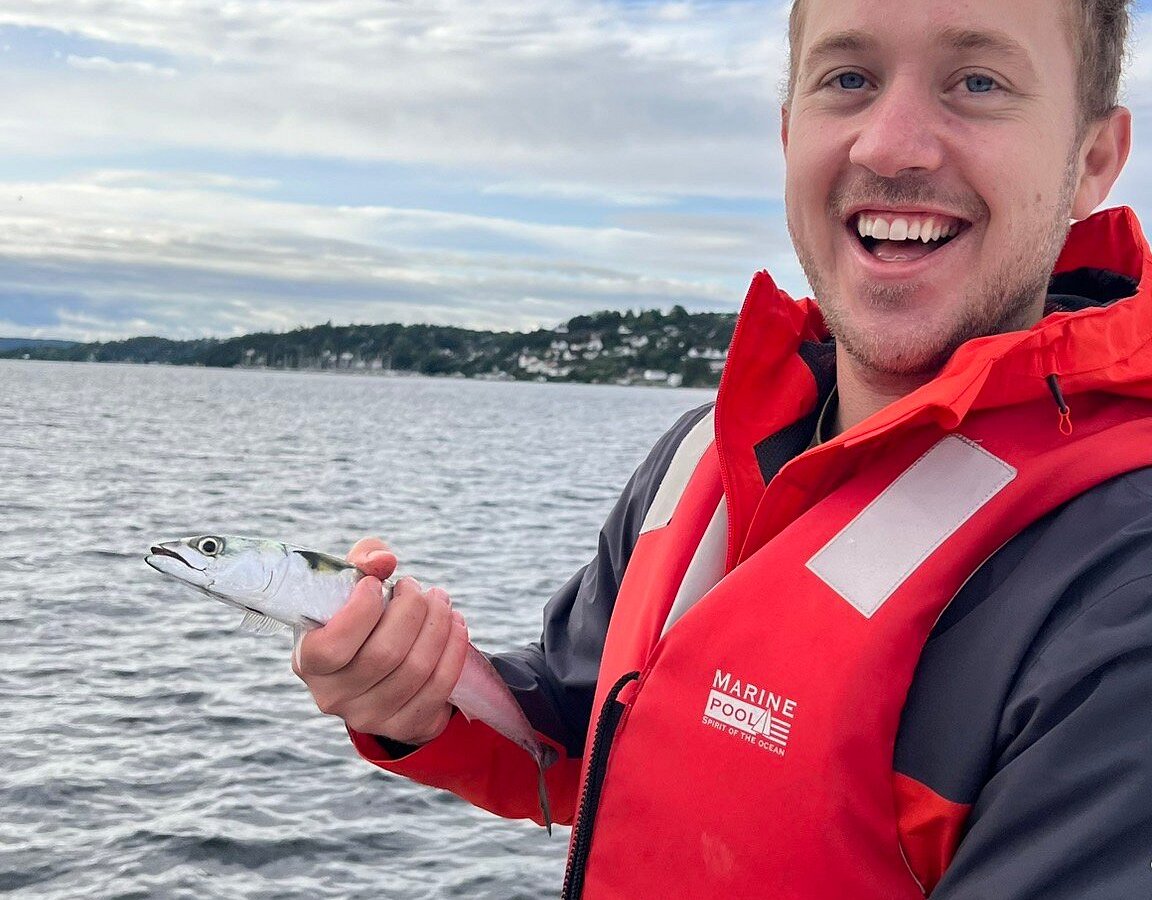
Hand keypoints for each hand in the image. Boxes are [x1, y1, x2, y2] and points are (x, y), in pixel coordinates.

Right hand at [292, 537, 468, 744]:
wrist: (378, 667)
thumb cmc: (359, 616)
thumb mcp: (350, 585)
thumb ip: (362, 560)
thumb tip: (385, 559)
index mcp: (309, 661)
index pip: (333, 646)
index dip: (361, 611)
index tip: (376, 585)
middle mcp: (333, 697)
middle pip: (384, 654)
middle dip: (411, 610)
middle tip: (418, 589)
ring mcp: (369, 717)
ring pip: (416, 669)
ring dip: (438, 626)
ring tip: (440, 602)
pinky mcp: (405, 726)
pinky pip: (439, 687)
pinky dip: (454, 650)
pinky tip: (456, 626)